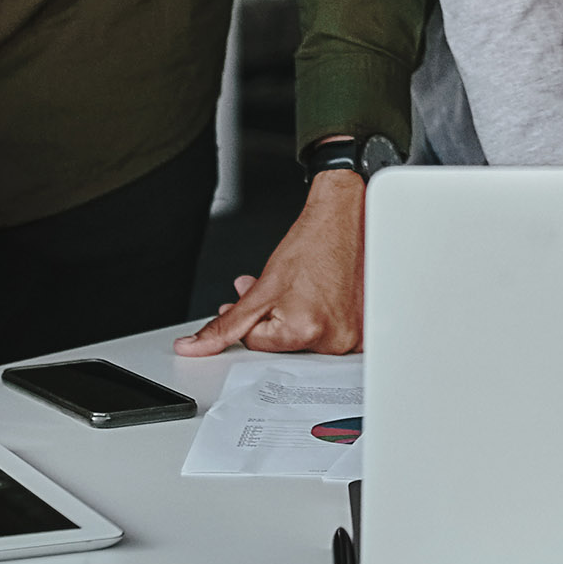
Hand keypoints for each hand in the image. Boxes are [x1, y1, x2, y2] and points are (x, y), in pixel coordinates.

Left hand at [175, 170, 362, 354]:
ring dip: (297, 317)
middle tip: (280, 289)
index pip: (257, 344)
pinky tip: (322, 294)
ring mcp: (354, 336)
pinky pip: (334, 334)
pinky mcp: (367, 329)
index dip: (251, 317)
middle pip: (285, 345)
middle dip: (273, 318)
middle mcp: (334, 340)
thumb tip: (195, 347)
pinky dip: (324, 318)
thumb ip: (227, 324)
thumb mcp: (262, 286)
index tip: (257, 297)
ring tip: (302, 288)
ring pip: (308, 339)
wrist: (347, 217)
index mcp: (304, 332)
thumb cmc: (312, 243)